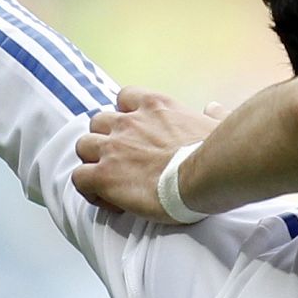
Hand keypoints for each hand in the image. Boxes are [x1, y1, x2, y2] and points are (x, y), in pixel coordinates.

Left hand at [73, 87, 222, 220]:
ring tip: (110, 180)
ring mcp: (113, 147)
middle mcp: (129, 122)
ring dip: (93, 162)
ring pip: (84, 146)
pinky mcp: (104, 176)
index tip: (135, 132)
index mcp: (155, 106)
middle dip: (106, 139)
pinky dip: (90, 190)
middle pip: (98, 121)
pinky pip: (80, 179)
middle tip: (122, 160)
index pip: (125, 97)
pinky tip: (108, 200)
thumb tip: (213, 108)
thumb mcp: (216, 125)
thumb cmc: (216, 151)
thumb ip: (212, 114)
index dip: (125, 114)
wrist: (206, 173)